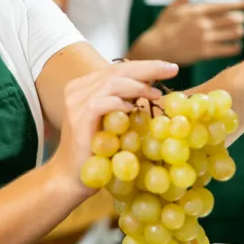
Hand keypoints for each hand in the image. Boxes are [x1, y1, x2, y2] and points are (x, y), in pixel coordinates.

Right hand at [49, 59, 178, 196]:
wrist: (71, 177)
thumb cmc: (95, 151)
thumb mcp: (112, 121)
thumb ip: (123, 103)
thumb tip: (152, 90)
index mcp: (85, 86)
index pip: (118, 69)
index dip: (145, 66)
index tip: (170, 68)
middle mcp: (77, 89)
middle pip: (117, 71)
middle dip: (148, 68)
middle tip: (172, 69)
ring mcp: (76, 103)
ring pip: (111, 83)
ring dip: (138, 86)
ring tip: (156, 94)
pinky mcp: (79, 118)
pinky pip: (102, 102)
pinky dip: (120, 103)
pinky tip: (134, 108)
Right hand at [130, 0, 243, 65]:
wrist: (155, 47)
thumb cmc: (164, 25)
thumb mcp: (175, 6)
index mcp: (199, 10)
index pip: (227, 5)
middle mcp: (203, 23)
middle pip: (234, 19)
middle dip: (241, 20)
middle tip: (240, 21)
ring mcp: (205, 38)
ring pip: (234, 34)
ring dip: (239, 33)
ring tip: (238, 32)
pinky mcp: (204, 53)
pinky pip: (228, 49)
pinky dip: (235, 47)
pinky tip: (235, 46)